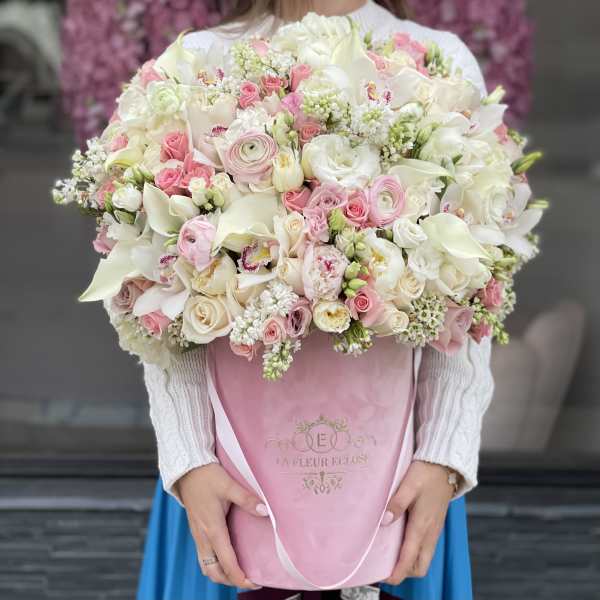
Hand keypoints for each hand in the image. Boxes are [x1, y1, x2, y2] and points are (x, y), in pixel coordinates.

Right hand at [178, 463, 267, 588]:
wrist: (187, 469)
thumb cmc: (207, 476)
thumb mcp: (229, 485)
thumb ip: (247, 499)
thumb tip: (265, 511)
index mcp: (213, 529)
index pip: (227, 563)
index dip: (240, 577)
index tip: (255, 582)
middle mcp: (203, 536)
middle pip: (214, 571)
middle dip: (230, 580)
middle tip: (250, 579)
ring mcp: (197, 534)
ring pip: (206, 566)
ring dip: (221, 574)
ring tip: (239, 572)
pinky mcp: (196, 529)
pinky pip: (203, 555)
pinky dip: (214, 563)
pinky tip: (226, 555)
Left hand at [382, 460, 455, 584]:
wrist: (446, 466)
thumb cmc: (427, 473)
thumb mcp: (408, 484)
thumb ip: (396, 503)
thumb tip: (385, 521)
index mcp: (422, 525)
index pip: (409, 558)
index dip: (397, 572)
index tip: (384, 578)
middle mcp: (430, 532)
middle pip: (420, 566)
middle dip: (404, 572)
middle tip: (385, 567)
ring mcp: (434, 529)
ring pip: (424, 558)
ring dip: (410, 563)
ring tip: (391, 556)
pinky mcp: (435, 524)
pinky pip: (426, 548)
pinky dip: (415, 553)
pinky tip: (402, 541)